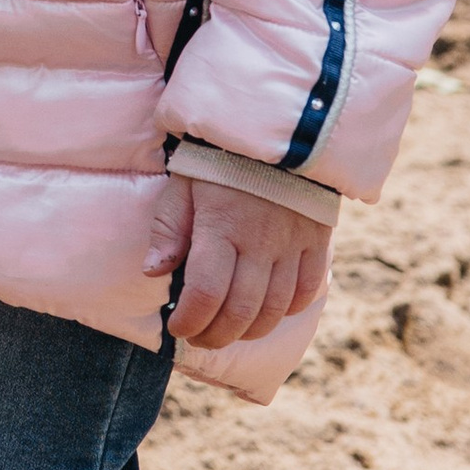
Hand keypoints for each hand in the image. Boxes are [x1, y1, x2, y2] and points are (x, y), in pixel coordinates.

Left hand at [148, 171, 331, 351]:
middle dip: (216, 336)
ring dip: (249, 331)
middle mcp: (260, 241)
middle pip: (241, 311)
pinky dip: (287, 311)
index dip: (189, 321)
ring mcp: (293, 244)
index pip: (204, 293)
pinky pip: (307, 291)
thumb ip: (168, 228)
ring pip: (274, 309)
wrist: (278, 131)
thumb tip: (152, 272)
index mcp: (221, 226)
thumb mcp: (183, 184)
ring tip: (229, 331)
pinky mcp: (317, 242)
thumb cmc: (220, 160)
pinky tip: (267, 312)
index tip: (176, 328)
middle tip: (200, 338)